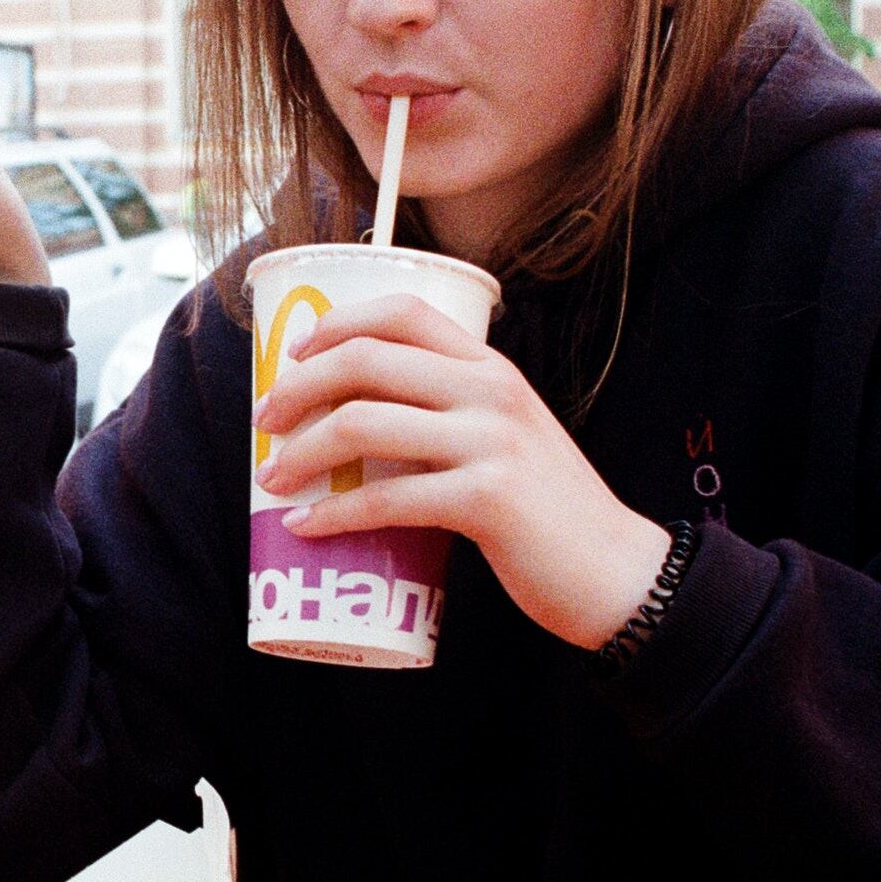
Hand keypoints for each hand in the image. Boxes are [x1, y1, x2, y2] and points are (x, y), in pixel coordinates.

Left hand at [253, 293, 667, 650]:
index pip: (402, 310)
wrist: (617, 571)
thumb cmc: (545, 510)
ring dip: (301, 452)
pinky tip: (305, 529)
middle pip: (366, 361)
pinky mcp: (487, 501)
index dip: (335, 323)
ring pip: (365, 425)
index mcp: (491, 367)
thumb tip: (353, 422)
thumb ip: (449, 417)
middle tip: (263, 423)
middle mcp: (491, 391)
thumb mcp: (506, 437)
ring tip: (271, 480)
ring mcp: (492, 442)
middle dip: (297, 389)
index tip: (293, 355)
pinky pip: (387, 498)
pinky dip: (334, 515)